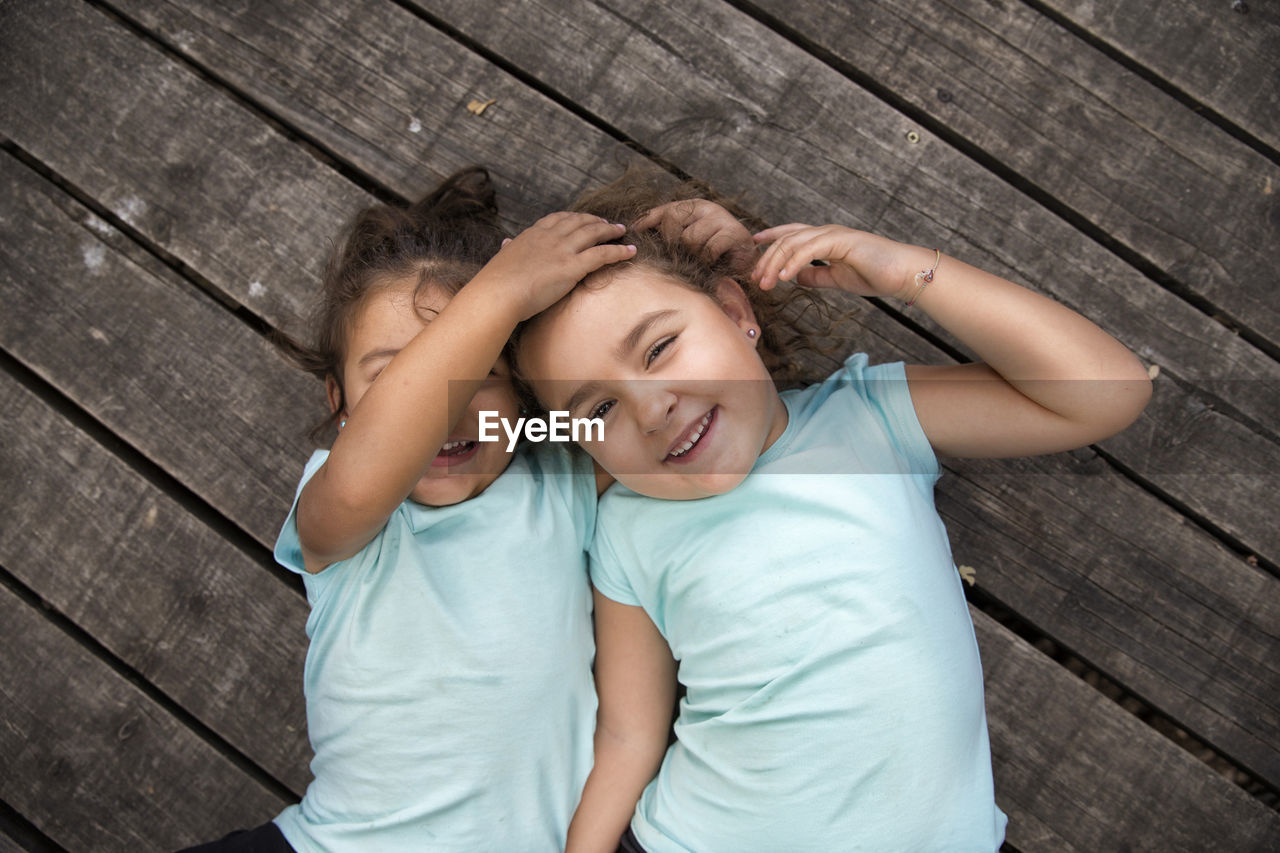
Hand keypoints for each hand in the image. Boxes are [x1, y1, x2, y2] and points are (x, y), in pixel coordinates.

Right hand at [477, 212, 635, 319]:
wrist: (498, 293)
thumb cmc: (496, 282)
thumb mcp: (502, 258)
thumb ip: (509, 248)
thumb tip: (506, 243)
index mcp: (533, 234)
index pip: (558, 219)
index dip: (574, 217)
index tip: (583, 218)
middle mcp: (550, 237)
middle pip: (580, 222)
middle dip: (595, 221)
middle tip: (607, 223)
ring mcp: (563, 250)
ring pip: (594, 233)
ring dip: (610, 230)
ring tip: (621, 231)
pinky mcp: (573, 267)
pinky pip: (603, 254)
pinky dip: (619, 250)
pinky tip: (630, 251)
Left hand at [634, 199, 755, 267]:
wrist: (745, 262)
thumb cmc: (712, 253)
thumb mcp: (687, 241)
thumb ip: (667, 234)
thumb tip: (633, 229)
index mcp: (693, 206)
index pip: (664, 210)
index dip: (647, 221)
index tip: (633, 233)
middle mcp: (706, 207)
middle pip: (672, 221)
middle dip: (672, 243)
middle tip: (684, 255)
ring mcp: (720, 217)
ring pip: (689, 238)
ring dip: (693, 256)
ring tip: (703, 260)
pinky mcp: (733, 232)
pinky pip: (708, 249)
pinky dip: (708, 261)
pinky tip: (715, 262)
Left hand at [751, 223, 919, 299]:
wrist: (903, 274)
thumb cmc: (875, 275)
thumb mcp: (837, 278)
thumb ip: (816, 276)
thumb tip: (796, 278)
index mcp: (826, 239)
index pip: (791, 233)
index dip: (771, 236)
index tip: (753, 245)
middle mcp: (827, 232)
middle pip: (786, 239)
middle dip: (767, 258)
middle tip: (755, 279)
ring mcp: (833, 234)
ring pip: (794, 243)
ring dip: (775, 263)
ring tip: (765, 282)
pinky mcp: (841, 240)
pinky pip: (809, 249)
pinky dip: (793, 262)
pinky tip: (783, 276)